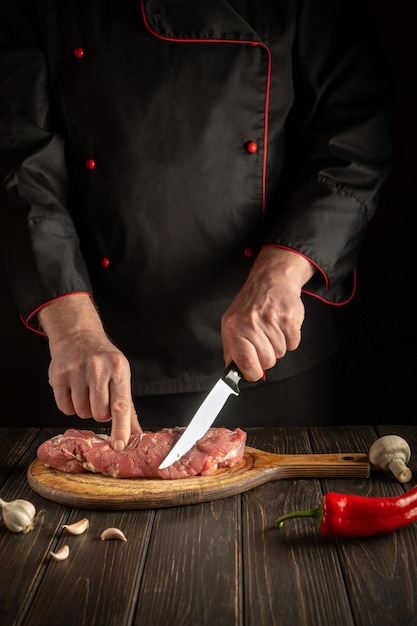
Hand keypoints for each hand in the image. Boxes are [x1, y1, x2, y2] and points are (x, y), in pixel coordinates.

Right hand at [39, 294, 141, 449]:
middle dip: (100, 413)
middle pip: (99, 414)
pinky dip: (70, 406)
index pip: (121, 405)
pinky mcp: (58, 376)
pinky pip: (65, 408)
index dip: (121, 428)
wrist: (78, 335)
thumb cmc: (104, 359)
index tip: (120, 445)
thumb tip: (136, 434)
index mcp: (118, 369)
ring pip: (81, 413)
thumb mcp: (121, 376)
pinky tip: (74, 391)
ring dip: (85, 409)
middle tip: (100, 398)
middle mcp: (97, 369)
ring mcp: (76, 371)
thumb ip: (127, 408)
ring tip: (87, 391)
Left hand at [221, 246, 314, 381]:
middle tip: (264, 341)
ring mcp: (271, 320)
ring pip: (281, 353)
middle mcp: (251, 324)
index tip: (254, 372)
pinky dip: (290, 339)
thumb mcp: (231, 324)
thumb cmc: (250, 305)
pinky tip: (282, 326)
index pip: (246, 363)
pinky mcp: (289, 318)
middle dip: (268, 356)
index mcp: (234, 328)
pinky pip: (293, 344)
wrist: (270, 281)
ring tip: (272, 329)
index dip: (252, 372)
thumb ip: (231, 350)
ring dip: (278, 345)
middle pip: (268, 361)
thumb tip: (233, 372)